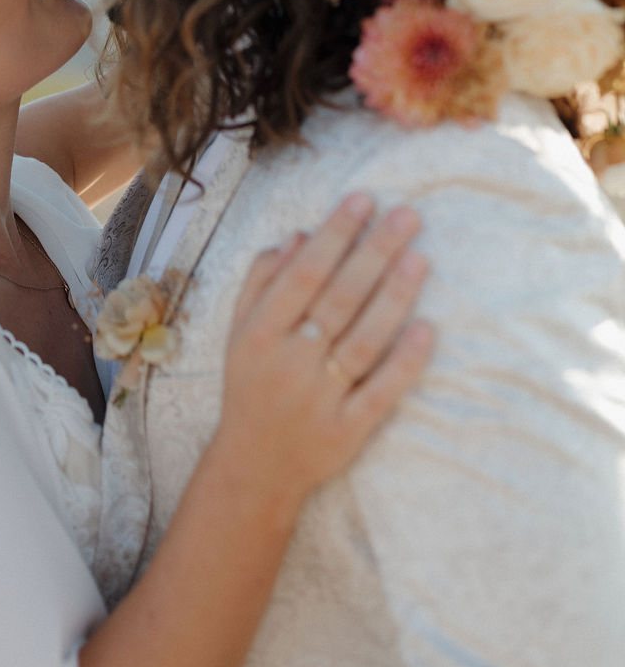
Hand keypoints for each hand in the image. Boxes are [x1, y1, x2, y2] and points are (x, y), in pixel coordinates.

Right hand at [214, 193, 432, 525]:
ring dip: (393, 298)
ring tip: (420, 258)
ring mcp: (319, 399)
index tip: (364, 200)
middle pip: (338, 300)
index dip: (335, 234)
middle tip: (407, 215)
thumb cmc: (251, 384)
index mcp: (258, 333)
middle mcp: (288, 363)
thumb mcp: (239, 330)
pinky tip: (427, 329)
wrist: (255, 467)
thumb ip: (263, 281)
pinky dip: (404, 362)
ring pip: (362, 342)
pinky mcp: (347, 433)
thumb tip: (300, 236)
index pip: (303, 274)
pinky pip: (380, 393)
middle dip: (373, 253)